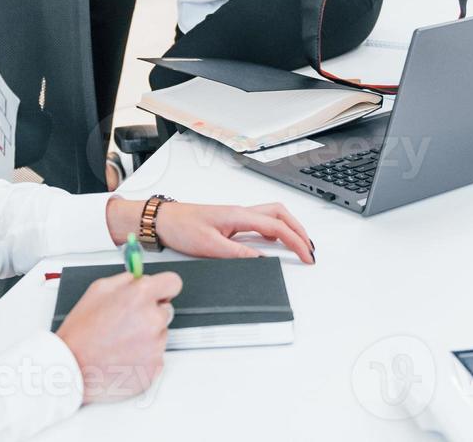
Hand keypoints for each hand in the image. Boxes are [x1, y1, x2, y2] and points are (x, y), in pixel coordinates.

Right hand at [55, 271, 182, 403]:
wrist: (72, 368)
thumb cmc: (81, 332)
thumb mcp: (98, 290)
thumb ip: (125, 280)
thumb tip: (139, 279)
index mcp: (141, 296)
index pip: (173, 283)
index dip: (164, 288)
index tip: (158, 293)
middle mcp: (153, 319)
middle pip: (166, 310)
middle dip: (150, 313)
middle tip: (127, 322)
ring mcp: (156, 345)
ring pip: (160, 334)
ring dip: (146, 336)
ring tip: (120, 342)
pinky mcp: (155, 367)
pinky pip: (156, 356)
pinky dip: (143, 356)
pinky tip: (123, 356)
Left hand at [106, 199, 315, 263]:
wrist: (163, 220)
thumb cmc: (181, 228)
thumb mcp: (210, 246)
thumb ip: (238, 254)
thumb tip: (263, 261)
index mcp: (238, 215)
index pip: (277, 227)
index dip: (296, 242)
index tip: (307, 256)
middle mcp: (240, 212)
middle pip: (281, 214)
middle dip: (299, 230)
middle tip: (309, 249)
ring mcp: (236, 215)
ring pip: (272, 214)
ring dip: (289, 227)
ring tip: (299, 245)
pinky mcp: (231, 220)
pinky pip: (260, 220)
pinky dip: (275, 228)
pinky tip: (274, 241)